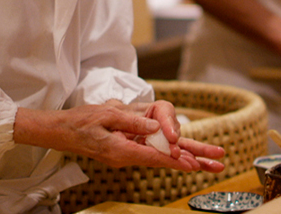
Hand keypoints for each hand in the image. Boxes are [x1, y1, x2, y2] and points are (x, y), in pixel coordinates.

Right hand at [14, 101, 223, 171]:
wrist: (63, 131)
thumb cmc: (81, 122)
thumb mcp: (106, 115)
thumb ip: (131, 121)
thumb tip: (155, 127)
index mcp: (122, 149)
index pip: (154, 157)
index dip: (176, 160)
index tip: (194, 164)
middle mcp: (128, 155)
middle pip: (165, 159)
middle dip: (193, 161)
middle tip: (217, 165)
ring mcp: (128, 153)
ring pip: (163, 156)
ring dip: (186, 157)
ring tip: (210, 162)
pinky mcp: (128, 149)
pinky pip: (153, 151)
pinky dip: (171, 153)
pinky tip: (187, 155)